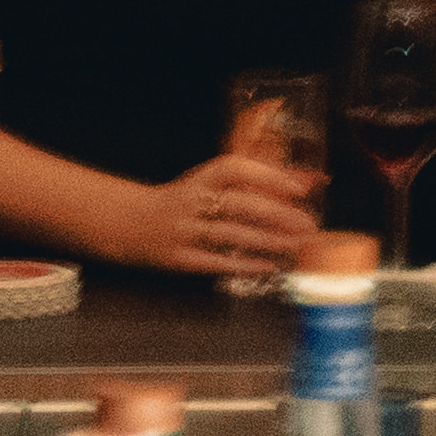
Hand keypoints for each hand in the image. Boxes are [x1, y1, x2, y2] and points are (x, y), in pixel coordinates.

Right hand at [140, 145, 331, 276]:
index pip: (234, 169)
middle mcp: (191, 201)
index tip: (297, 187)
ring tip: (294, 245)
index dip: (267, 175)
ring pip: (231, 235)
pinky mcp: (179, 258)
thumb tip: (295, 182)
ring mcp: (184, 231)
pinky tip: (269, 266)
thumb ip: (242, 183)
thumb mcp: (202, 183)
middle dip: (277, 215)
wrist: (128, 222)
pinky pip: (216, 262)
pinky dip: (245, 265)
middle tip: (307, 224)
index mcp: (198, 178)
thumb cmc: (178, 201)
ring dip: (267, 240)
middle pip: (239, 205)